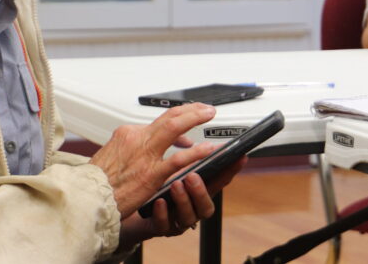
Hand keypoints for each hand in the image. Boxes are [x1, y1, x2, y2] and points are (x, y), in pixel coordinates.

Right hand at [89, 103, 217, 217]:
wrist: (84, 199)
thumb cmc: (95, 183)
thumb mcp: (110, 156)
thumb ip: (128, 149)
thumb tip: (139, 149)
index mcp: (126, 134)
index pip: (157, 122)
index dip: (177, 122)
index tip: (186, 127)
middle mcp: (136, 138)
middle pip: (169, 116)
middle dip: (190, 109)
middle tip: (205, 108)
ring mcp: (144, 155)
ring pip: (175, 127)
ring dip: (195, 118)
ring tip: (209, 115)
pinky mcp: (150, 174)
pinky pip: (178, 159)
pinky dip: (196, 152)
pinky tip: (208, 149)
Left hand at [116, 153, 246, 246]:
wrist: (128, 210)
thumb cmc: (154, 189)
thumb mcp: (169, 172)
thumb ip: (182, 159)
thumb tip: (188, 139)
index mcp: (196, 192)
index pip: (218, 183)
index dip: (230, 172)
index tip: (239, 160)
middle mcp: (191, 208)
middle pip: (204, 205)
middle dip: (201, 190)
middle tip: (193, 175)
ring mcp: (176, 220)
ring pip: (187, 216)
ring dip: (183, 199)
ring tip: (176, 185)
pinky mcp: (159, 227)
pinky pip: (163, 224)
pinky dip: (162, 213)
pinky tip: (158, 203)